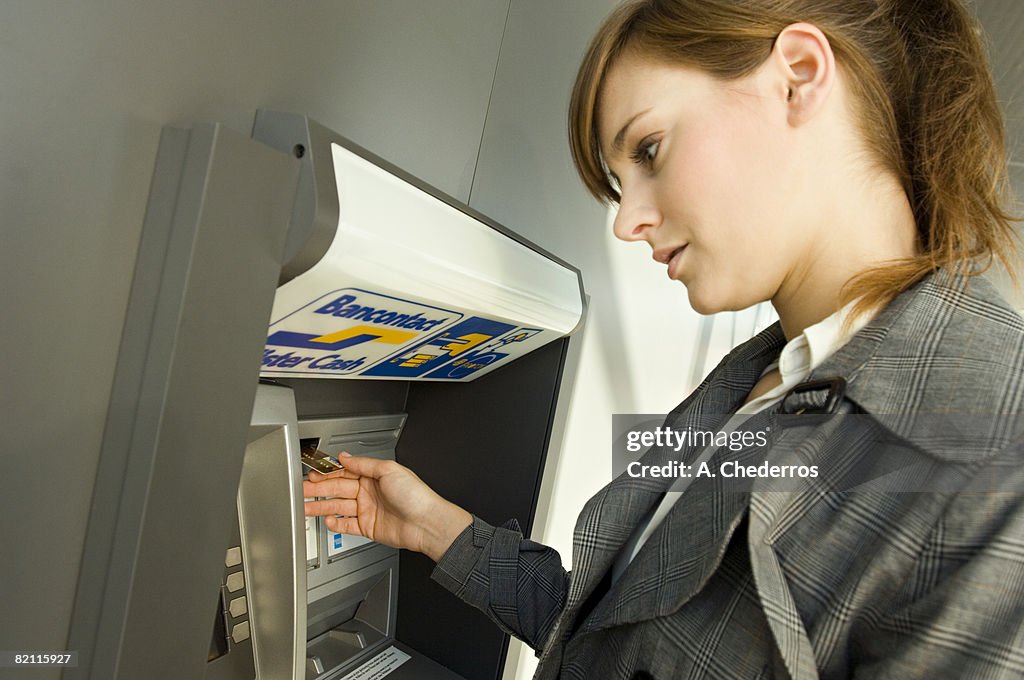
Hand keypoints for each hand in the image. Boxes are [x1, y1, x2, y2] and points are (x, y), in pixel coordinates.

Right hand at [303, 453, 471, 561]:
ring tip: (306, 506)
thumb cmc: (415, 495)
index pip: (345, 472)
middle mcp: (369, 492)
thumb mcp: (388, 470)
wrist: (426, 523)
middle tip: (302, 489)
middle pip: (338, 489)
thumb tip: (345, 456)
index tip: (313, 473)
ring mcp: (368, 510)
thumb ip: (363, 464)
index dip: (328, 473)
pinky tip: (327, 520)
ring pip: (338, 507)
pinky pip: (347, 525)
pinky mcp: (368, 527)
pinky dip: (336, 523)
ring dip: (321, 506)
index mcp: (374, 476)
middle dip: (319, 489)